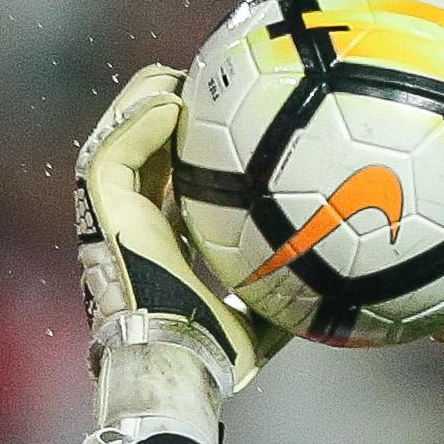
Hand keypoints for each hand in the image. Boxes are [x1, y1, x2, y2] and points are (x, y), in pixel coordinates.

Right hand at [74, 66, 288, 443]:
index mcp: (160, 246)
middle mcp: (132, 227)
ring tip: (176, 79)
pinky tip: (168, 101)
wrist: (179, 363)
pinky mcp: (102, 212)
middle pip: (139, 156)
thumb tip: (341, 286)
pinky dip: (135, 123)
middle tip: (198, 91)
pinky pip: (111, 152)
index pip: (168, 188)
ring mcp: (112, 219)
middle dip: (160, 117)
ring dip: (141, 106)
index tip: (219, 132)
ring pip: (115, 143)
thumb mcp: (265, 317)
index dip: (186, 158)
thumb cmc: (217, 355)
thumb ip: (289, 294)